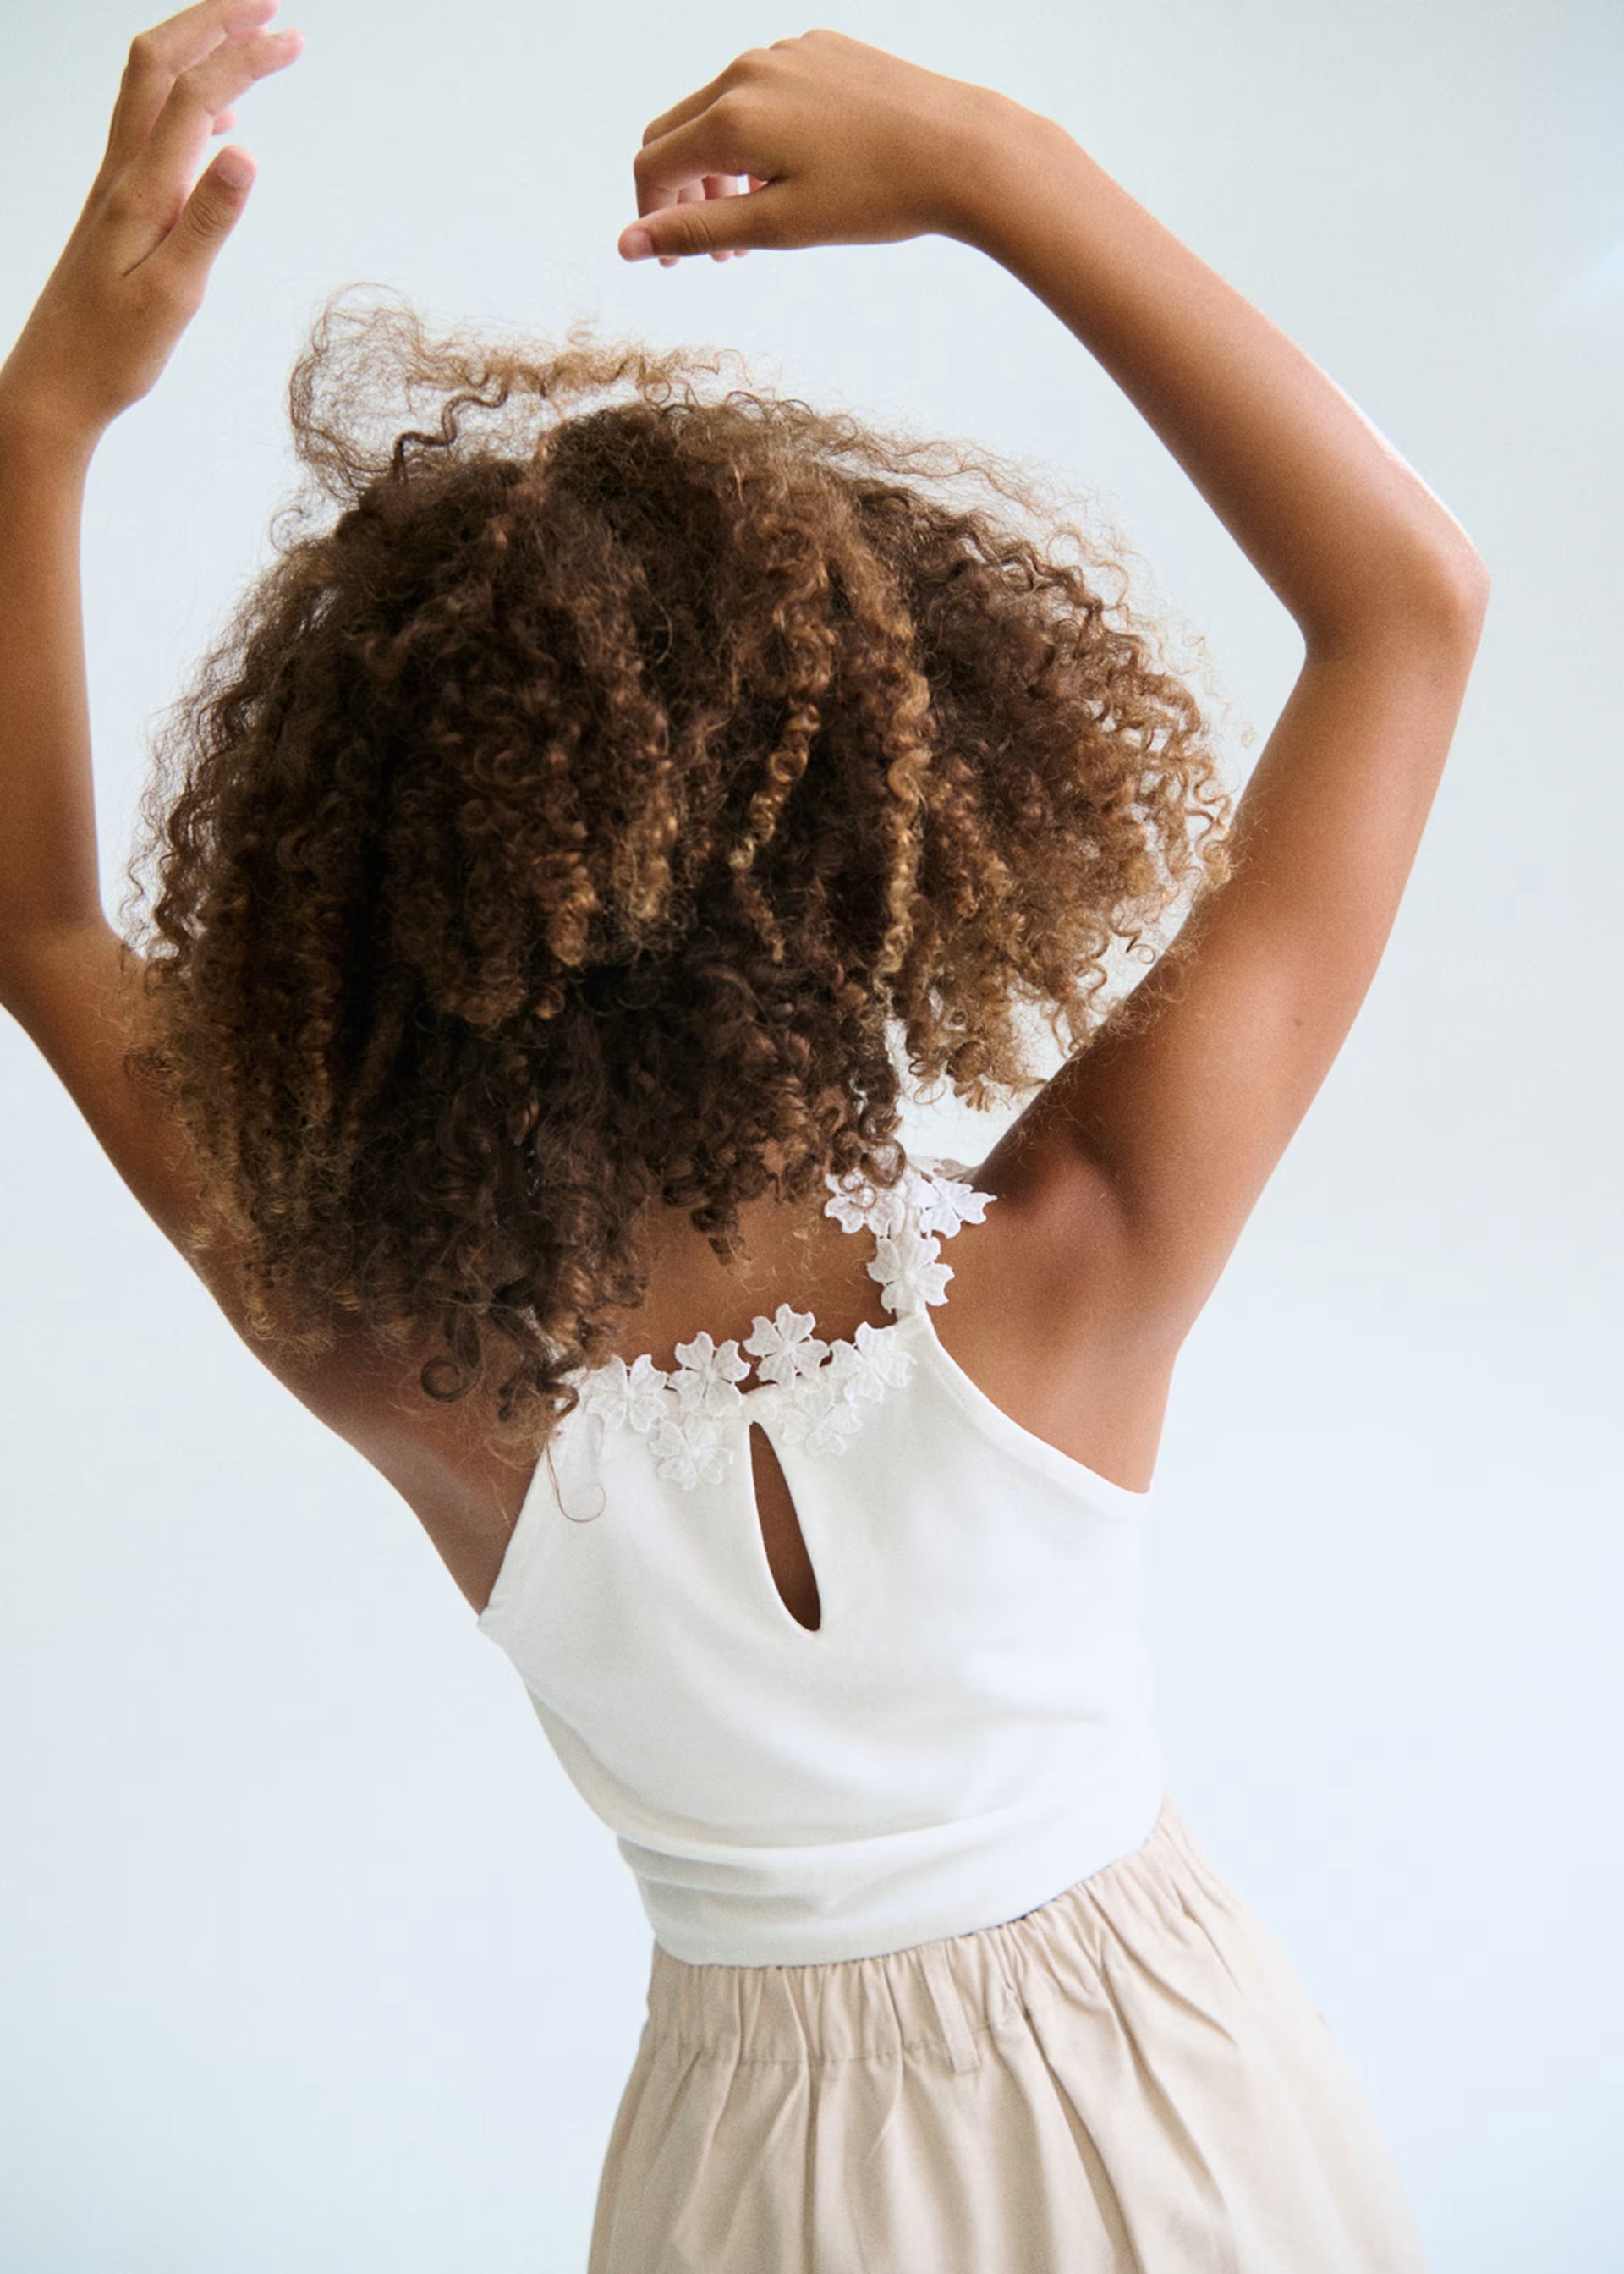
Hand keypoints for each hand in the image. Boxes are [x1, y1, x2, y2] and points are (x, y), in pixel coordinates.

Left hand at [0, 0, 302, 449]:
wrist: (53, 384)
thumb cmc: (112, 353)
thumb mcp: (172, 294)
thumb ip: (209, 220)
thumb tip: (246, 152)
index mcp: (140, 191)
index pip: (197, 97)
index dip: (244, 56)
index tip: (293, 37)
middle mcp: (121, 174)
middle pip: (159, 63)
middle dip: (213, 22)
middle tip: (268, 5)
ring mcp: (115, 187)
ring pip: (148, 88)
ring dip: (195, 49)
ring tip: (245, 36)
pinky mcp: (117, 207)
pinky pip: (148, 128)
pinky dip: (187, 101)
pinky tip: (219, 121)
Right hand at [619, 30, 1011, 268]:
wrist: (962, 150)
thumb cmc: (877, 196)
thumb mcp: (778, 226)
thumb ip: (697, 229)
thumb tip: (626, 246)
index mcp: (732, 114)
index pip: (654, 164)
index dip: (652, 217)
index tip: (676, 260)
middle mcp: (750, 69)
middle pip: (678, 131)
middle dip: (684, 191)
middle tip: (721, 247)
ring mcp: (787, 52)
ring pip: (721, 110)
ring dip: (722, 166)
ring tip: (760, 215)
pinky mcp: (820, 49)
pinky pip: (765, 91)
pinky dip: (760, 135)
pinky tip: (799, 173)